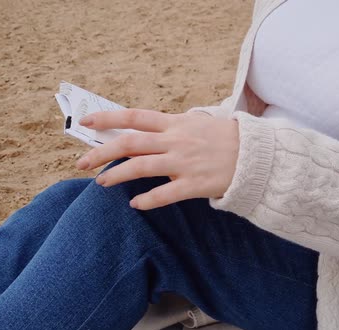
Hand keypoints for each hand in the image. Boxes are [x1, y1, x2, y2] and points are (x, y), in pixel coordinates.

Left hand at [75, 109, 238, 209]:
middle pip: (130, 143)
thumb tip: (146, 129)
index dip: (108, 118)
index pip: (134, 117)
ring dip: (117, 175)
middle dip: (102, 152)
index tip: (86, 122)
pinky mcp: (194, 184)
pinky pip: (165, 194)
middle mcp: (176, 141)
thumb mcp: (197, 123)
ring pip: (141, 167)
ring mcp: (184, 163)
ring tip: (101, 182)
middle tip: (81, 163)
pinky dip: (147, 200)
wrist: (256, 156)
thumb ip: (171, 126)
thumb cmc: (225, 138)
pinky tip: (135, 204)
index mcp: (175, 123)